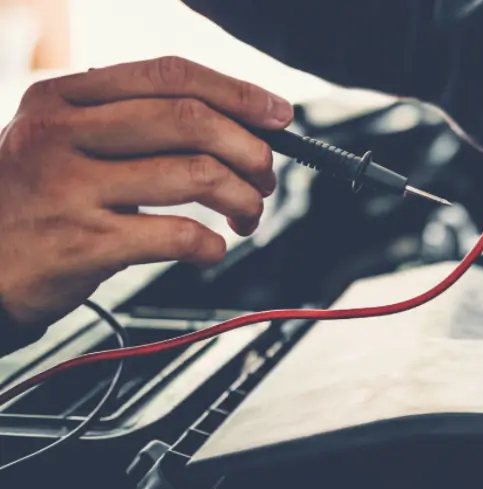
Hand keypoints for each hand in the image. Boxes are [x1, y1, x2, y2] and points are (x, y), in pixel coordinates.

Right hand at [0, 56, 291, 326]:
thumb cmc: (33, 199)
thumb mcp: (60, 138)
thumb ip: (128, 121)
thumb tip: (235, 121)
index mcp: (63, 98)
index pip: (169, 76)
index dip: (237, 93)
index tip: (278, 115)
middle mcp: (62, 134)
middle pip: (191, 121)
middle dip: (250, 149)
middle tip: (265, 176)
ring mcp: (70, 188)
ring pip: (196, 174)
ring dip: (243, 199)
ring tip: (246, 215)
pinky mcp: (83, 243)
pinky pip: (178, 235)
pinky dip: (212, 245)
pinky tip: (210, 248)